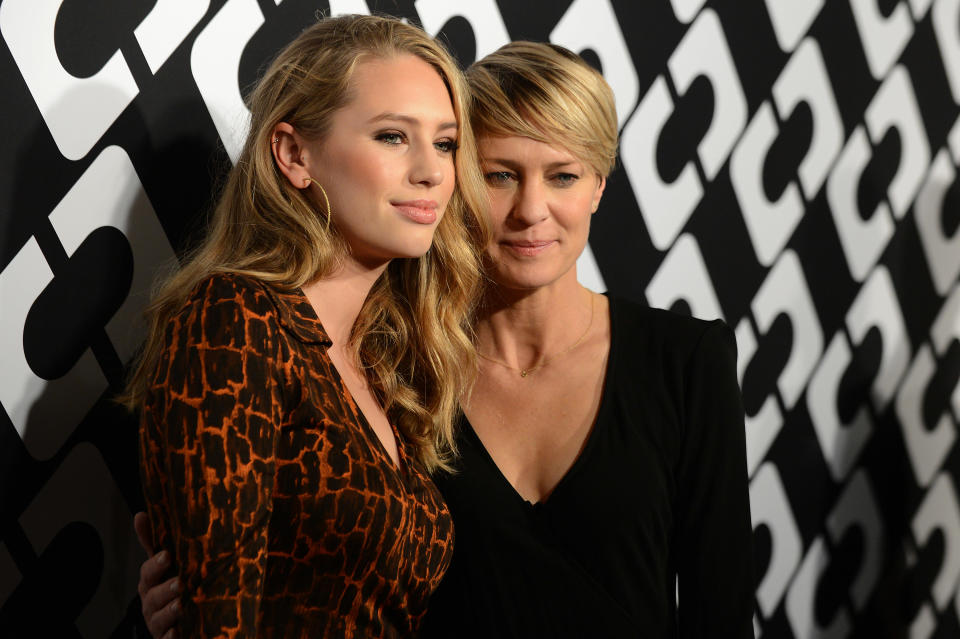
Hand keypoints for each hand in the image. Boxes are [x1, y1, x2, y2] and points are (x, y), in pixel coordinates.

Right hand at [135, 512, 182, 638]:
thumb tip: (140, 514)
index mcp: (150, 583)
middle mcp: (151, 603)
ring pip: (159, 618)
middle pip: (153, 596)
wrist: (175, 622)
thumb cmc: (170, 587)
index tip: (167, 556)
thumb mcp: (162, 565)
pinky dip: (171, 636)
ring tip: (181, 605)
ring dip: (169, 611)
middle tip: (179, 583)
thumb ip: (152, 543)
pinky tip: (177, 632)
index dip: (155, 564)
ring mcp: (157, 622)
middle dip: (164, 590)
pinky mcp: (166, 638)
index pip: (148, 572)